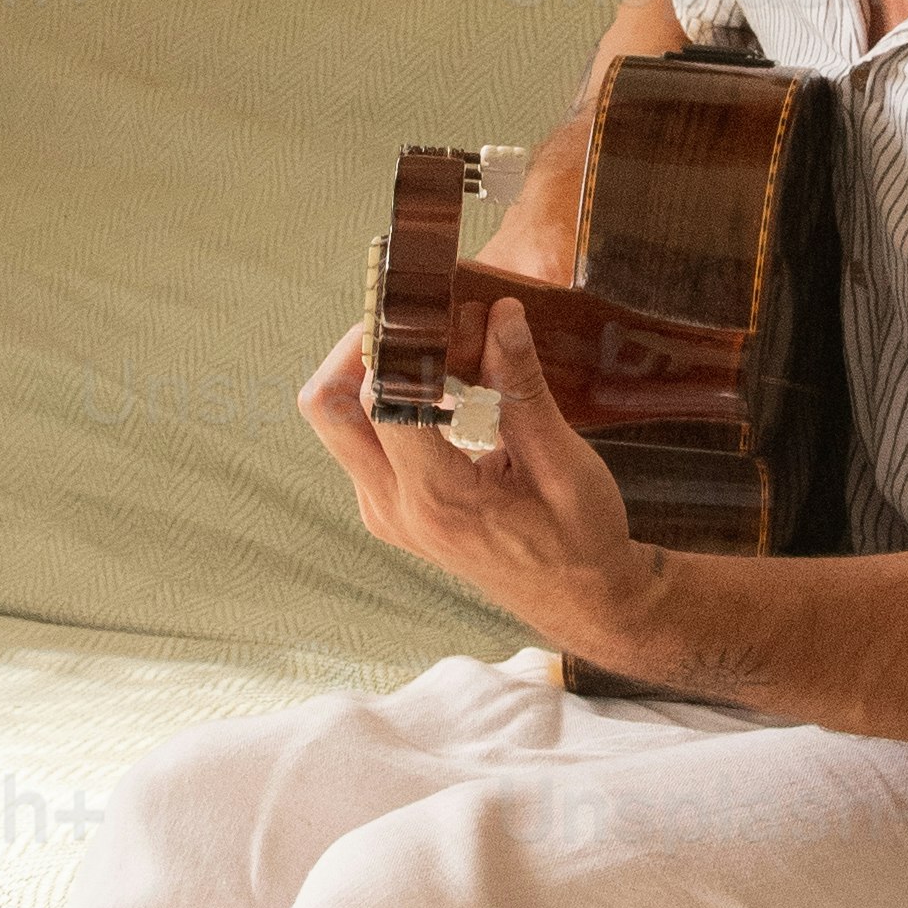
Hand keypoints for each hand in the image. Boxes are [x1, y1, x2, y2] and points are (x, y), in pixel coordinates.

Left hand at [299, 298, 660, 667]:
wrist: (578, 599)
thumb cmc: (580, 541)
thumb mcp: (563, 465)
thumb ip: (523, 390)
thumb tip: (501, 315)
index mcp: (438, 501)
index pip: (381, 403)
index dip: (400, 344)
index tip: (436, 307)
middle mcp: (394, 508)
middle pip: (327, 408)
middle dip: (358, 348)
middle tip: (412, 317)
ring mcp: (383, 510)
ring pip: (336, 420)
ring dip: (369, 371)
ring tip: (430, 344)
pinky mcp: (388, 505)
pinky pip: (359, 438)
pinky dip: (384, 398)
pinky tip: (435, 381)